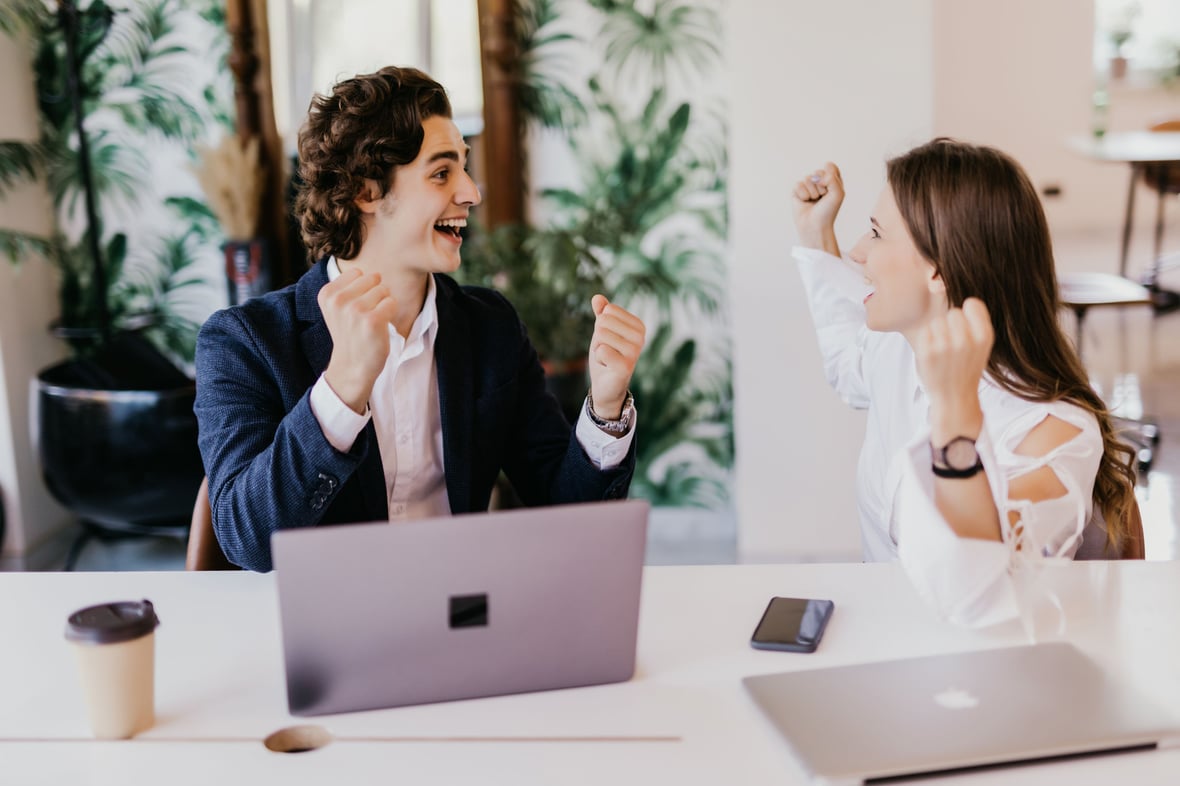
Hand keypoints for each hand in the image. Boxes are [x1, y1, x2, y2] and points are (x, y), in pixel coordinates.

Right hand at [319, 268, 397, 413]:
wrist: (352, 366)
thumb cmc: (350, 333)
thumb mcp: (337, 307)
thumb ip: (348, 285)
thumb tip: (374, 272)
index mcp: (327, 293)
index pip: (358, 273)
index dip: (362, 289)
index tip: (354, 308)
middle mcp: (338, 300)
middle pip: (373, 278)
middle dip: (375, 294)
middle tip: (365, 316)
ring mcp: (355, 310)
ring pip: (384, 290)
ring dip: (383, 305)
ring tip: (371, 322)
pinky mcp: (373, 320)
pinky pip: (392, 302)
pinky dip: (390, 313)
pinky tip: (380, 327)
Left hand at [586, 295, 645, 418]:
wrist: (605, 384)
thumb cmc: (605, 356)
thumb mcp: (602, 331)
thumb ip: (601, 314)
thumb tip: (597, 297)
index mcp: (638, 325)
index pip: (608, 311)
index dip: (601, 326)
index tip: (609, 340)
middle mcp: (641, 337)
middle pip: (603, 322)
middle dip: (598, 337)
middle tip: (606, 350)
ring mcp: (635, 352)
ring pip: (601, 335)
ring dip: (598, 348)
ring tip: (607, 358)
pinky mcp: (626, 366)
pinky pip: (601, 350)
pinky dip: (599, 359)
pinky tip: (607, 366)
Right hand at [792, 162, 843, 252]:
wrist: (815, 226)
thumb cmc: (828, 212)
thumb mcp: (838, 193)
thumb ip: (832, 178)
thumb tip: (815, 177)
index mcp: (831, 181)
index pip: (830, 167)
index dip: (831, 177)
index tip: (831, 190)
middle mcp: (819, 182)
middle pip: (819, 172)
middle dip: (821, 186)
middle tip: (822, 198)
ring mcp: (807, 186)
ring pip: (808, 178)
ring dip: (812, 192)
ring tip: (813, 201)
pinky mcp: (796, 191)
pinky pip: (798, 184)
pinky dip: (803, 194)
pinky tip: (804, 202)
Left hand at [915, 298, 993, 443]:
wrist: (955, 398)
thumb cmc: (967, 367)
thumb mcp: (980, 344)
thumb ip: (972, 319)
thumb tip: (937, 283)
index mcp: (985, 336)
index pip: (971, 303)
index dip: (967, 315)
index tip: (967, 330)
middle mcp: (966, 340)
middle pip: (953, 313)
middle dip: (952, 326)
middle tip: (954, 347)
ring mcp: (945, 346)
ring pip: (937, 321)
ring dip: (939, 333)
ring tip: (944, 352)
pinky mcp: (926, 352)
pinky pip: (926, 331)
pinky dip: (928, 340)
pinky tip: (934, 355)